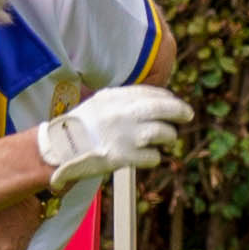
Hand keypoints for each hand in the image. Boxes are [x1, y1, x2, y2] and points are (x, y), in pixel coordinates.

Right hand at [34, 85, 193, 187]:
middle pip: (162, 108)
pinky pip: (152, 156)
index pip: (151, 92)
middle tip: (188, 114)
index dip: (167, 97)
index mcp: (115, 97)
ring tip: (167, 139)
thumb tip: (151, 101)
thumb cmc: (81, 127)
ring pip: (162, 133)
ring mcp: (125, 135)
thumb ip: (123, 100)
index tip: (173, 102)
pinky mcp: (124, 156)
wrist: (60, 148)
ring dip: (168, 136)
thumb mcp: (100, 103)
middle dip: (179, 111)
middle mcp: (122, 113)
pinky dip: (153, 157)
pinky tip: (148, 156)